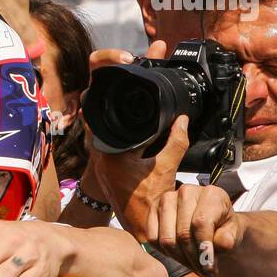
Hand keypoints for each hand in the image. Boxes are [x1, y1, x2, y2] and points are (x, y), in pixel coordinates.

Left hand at [82, 40, 187, 233]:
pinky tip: (148, 86)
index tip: (129, 57)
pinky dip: (131, 100)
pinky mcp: (110, 144)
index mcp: (105, 140)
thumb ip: (175, 143)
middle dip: (124, 65)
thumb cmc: (143, 202)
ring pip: (109, 99)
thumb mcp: (163, 170)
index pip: (94, 90)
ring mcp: (101, 140)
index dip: (107, 62)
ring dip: (128, 80)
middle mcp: (96, 137)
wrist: (134, 224)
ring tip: (152, 59)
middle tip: (153, 52)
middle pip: (103, 88)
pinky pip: (117, 114)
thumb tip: (182, 118)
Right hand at [148, 184, 240, 276]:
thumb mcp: (234, 234)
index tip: (211, 268)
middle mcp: (187, 191)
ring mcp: (167, 199)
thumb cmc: (224, 229)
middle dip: (194, 259)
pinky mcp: (153, 210)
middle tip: (204, 273)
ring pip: (166, 239)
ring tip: (194, 267)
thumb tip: (219, 244)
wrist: (213, 224)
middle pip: (182, 234)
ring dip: (180, 259)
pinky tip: (180, 256)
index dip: (204, 249)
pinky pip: (153, 239)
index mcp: (212, 193)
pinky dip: (166, 253)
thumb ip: (229, 239)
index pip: (201, 223)